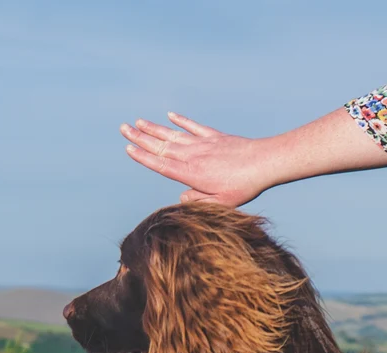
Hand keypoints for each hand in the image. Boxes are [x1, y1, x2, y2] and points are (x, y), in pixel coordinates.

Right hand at [121, 113, 275, 205]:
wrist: (263, 164)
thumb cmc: (243, 187)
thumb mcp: (219, 203)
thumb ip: (197, 201)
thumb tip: (182, 197)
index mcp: (191, 173)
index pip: (161, 164)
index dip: (143, 157)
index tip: (128, 148)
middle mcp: (193, 156)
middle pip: (161, 146)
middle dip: (140, 137)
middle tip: (122, 128)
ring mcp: (203, 144)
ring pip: (173, 135)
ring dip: (155, 128)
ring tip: (138, 121)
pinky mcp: (215, 137)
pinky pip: (194, 127)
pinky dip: (182, 121)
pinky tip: (170, 115)